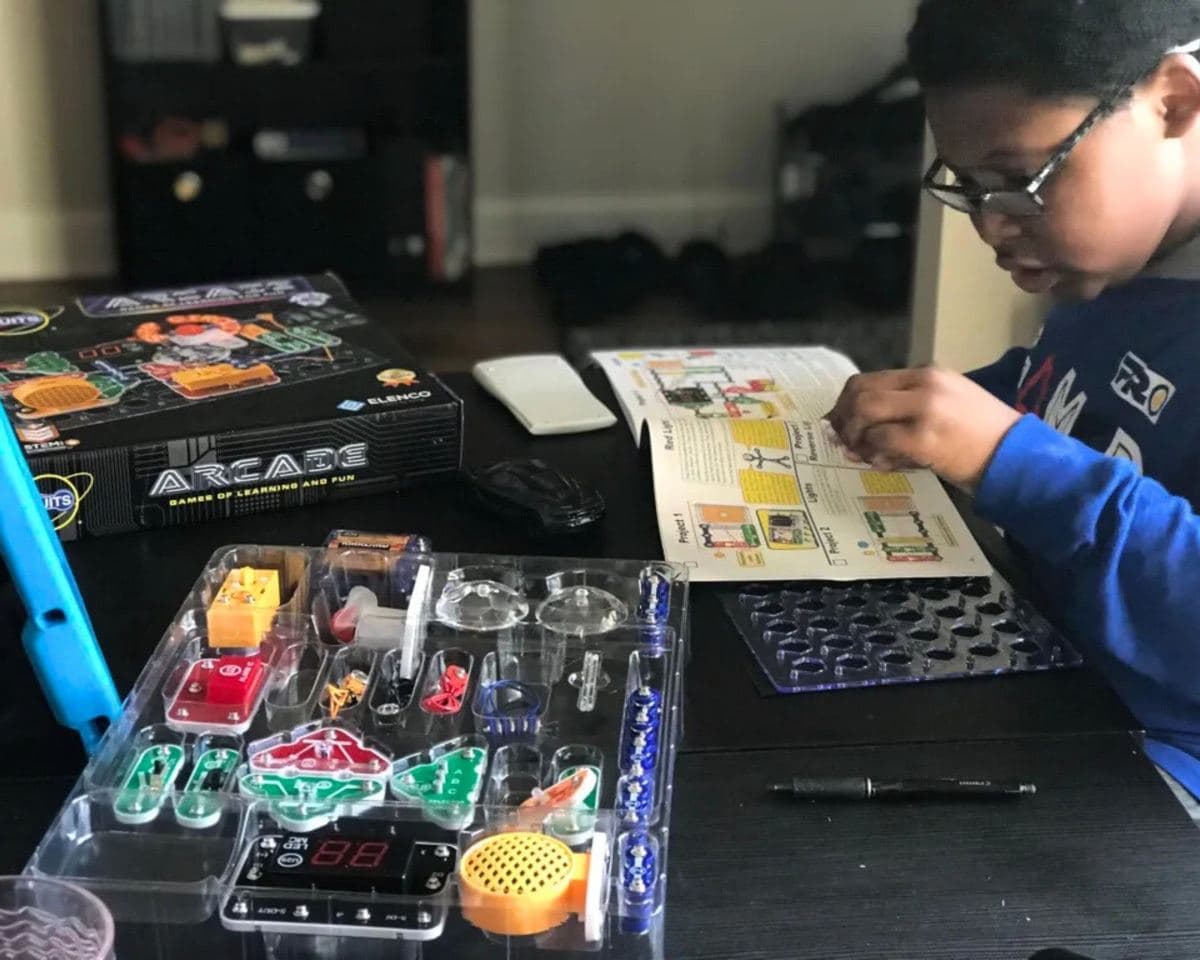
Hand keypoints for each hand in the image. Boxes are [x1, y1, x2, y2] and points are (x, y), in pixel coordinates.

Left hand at [824, 367, 1020, 490]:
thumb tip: (863, 424)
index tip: (838, 423)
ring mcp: (924, 409)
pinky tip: (882, 465)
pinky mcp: (925, 437)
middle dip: (842, 418)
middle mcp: (924, 384)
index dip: (845, 403)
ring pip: (865, 412)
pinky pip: (881, 440)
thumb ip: (907, 406)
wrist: (1017, 454)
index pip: (869, 379)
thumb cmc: (982, 433)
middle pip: (860, 392)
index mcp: (927, 374)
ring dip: (854, 436)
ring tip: (860, 454)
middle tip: (840, 441)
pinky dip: (874, 454)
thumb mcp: (948, 404)